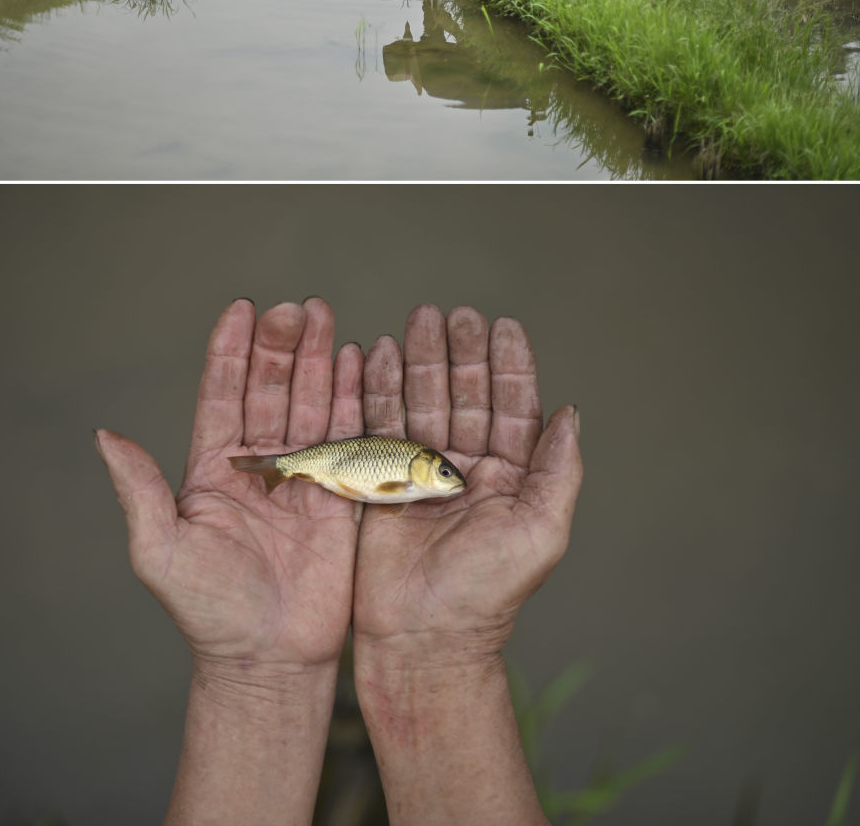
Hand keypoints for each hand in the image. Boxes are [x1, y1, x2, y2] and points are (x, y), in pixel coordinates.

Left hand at [96, 298, 363, 674]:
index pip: (222, 394)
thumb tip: (104, 434)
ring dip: (315, 357)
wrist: (268, 658)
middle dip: (279, 344)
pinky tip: (353, 359)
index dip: (231, 351)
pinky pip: (348, 434)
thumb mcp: (160, 548)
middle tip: (291, 307)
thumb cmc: (208, 611)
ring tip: (321, 313)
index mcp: (214, 467)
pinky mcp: (342, 493)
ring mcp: (303, 475)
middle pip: (270, 387)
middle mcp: (260, 462)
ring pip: (309, 401)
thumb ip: (139, 487)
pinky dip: (351, 395)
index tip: (240, 308)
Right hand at [353, 304, 581, 663]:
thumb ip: (559, 469)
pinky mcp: (380, 480)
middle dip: (460, 351)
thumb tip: (571, 412)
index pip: (512, 406)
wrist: (422, 638)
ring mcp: (421, 470)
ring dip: (422, 359)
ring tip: (418, 319)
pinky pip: (380, 424)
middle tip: (455, 313)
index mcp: (511, 476)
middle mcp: (467, 466)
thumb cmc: (487, 595)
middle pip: (465, 393)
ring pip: (424, 400)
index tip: (503, 325)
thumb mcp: (541, 530)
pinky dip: (379, 388)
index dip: (508, 364)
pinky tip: (380, 355)